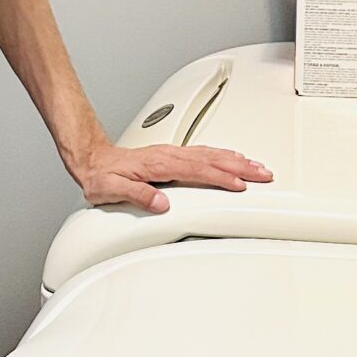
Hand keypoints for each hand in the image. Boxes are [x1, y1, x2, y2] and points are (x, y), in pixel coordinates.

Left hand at [74, 140, 272, 213]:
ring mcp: (172, 153)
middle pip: (211, 159)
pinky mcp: (173, 156)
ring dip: (235, 159)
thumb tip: (161, 203)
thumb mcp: (111, 190)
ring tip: (256, 166)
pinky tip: (232, 159)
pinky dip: (222, 155)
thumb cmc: (102, 177)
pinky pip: (203, 153)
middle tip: (263, 173)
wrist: (93, 160)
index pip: (197, 170)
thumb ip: (137, 195)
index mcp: (158, 163)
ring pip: (210, 154)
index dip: (220, 177)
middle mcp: (169, 155)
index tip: (241, 184)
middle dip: (239, 166)